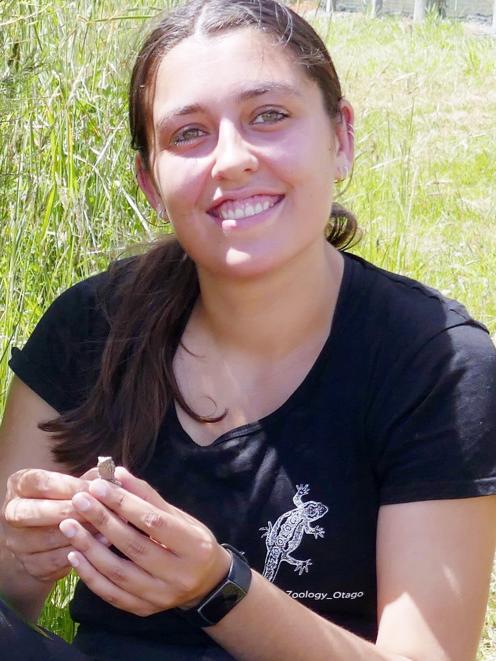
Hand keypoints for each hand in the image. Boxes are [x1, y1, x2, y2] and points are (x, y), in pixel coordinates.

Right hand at [2, 468, 103, 581]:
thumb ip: (89, 478)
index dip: (70, 486)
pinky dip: (80, 552)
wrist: (41, 536)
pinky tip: (100, 544)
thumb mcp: (71, 484)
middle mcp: (12, 512)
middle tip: (100, 509)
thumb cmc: (62, 501)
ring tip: (106, 527)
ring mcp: (17, 541)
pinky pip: (55, 560)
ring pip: (48, 538)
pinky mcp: (29, 564)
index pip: (41, 483)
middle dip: (72, 510)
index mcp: (20, 485)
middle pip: (38, 511)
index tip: (95, 488)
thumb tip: (112, 476)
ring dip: (80, 533)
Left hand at [59, 467, 231, 616]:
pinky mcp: (145, 609)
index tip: (99, 486)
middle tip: (80, 501)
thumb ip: (148, 497)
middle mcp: (179, 574)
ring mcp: (161, 596)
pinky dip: (91, 575)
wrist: (207, 583)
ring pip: (119, 573)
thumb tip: (119, 474)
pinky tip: (74, 556)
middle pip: (134, 546)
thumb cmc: (193, 542)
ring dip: (90, 548)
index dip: (124, 503)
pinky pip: (112, 594)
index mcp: (194, 546)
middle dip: (103, 521)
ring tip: (69, 526)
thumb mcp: (179, 516)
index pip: (153, 522)